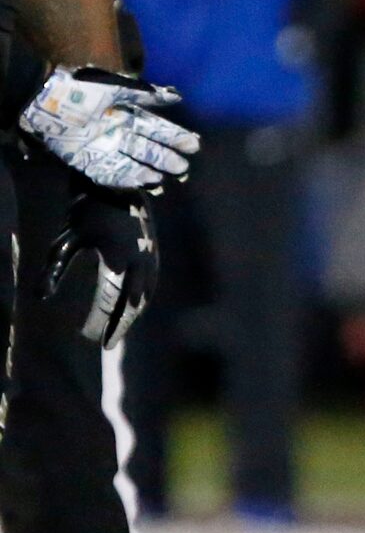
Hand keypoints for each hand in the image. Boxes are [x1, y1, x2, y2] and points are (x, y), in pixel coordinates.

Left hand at [20, 67, 199, 190]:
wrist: (47, 98)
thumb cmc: (83, 90)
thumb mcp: (117, 88)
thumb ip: (146, 94)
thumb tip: (178, 98)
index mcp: (128, 115)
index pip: (157, 129)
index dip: (175, 137)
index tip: (193, 145)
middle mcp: (119, 134)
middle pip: (147, 149)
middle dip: (165, 158)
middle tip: (182, 167)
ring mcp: (104, 149)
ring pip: (131, 163)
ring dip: (147, 171)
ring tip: (162, 177)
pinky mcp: (86, 161)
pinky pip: (108, 173)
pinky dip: (124, 178)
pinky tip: (140, 181)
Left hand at [45, 181, 156, 348]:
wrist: (117, 186)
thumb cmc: (86, 214)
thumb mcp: (65, 242)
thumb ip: (54, 270)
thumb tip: (42, 298)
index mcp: (118, 261)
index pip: (111, 302)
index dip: (101, 323)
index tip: (90, 338)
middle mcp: (140, 262)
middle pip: (133, 305)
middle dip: (120, 326)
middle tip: (107, 345)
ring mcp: (151, 258)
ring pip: (146, 296)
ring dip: (132, 315)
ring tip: (118, 329)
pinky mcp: (154, 253)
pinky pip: (151, 284)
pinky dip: (141, 301)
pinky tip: (131, 308)